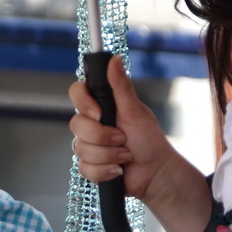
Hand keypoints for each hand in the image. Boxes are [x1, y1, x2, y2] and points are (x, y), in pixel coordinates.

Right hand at [68, 55, 178, 204]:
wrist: (155, 172)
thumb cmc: (149, 140)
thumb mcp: (135, 110)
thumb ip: (121, 86)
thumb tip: (115, 59)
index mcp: (101, 105)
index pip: (77, 93)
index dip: (83, 103)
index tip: (99, 113)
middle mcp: (92, 123)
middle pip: (76, 125)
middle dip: (102, 136)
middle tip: (122, 138)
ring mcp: (89, 145)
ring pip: (81, 149)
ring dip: (108, 155)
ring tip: (126, 155)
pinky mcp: (89, 165)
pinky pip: (85, 168)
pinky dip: (105, 171)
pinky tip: (118, 170)